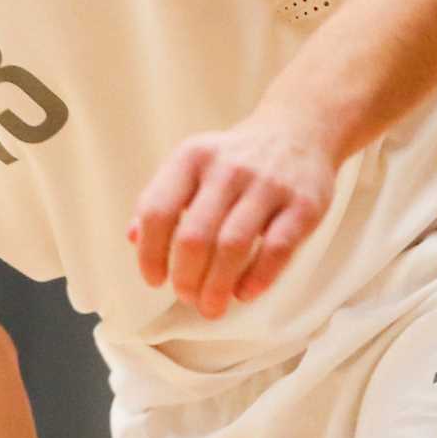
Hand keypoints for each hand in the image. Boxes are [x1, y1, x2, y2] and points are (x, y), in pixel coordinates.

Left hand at [126, 118, 337, 319]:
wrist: (298, 131)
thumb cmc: (236, 158)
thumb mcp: (194, 163)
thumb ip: (163, 198)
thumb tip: (133, 239)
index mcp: (191, 157)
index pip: (157, 210)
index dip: (150, 253)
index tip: (154, 280)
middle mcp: (226, 168)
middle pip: (194, 236)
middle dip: (185, 278)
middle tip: (188, 298)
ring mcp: (267, 185)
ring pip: (233, 246)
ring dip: (217, 286)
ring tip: (211, 306)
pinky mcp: (303, 204)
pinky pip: (277, 249)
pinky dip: (257, 278)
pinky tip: (244, 293)